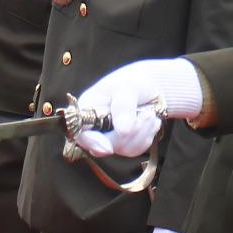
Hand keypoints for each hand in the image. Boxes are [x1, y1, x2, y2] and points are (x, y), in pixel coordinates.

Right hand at [70, 57, 203, 157]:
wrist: (149, 87)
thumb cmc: (131, 81)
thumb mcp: (126, 87)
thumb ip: (123, 107)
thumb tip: (123, 131)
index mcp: (86, 110)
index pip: (81, 132)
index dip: (93, 142)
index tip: (108, 148)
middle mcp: (94, 127)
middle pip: (105, 145)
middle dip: (130, 133)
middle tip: (148, 115)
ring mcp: (109, 138)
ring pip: (124, 149)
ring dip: (142, 133)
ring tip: (151, 114)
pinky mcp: (123, 144)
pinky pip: (135, 150)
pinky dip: (147, 136)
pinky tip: (151, 121)